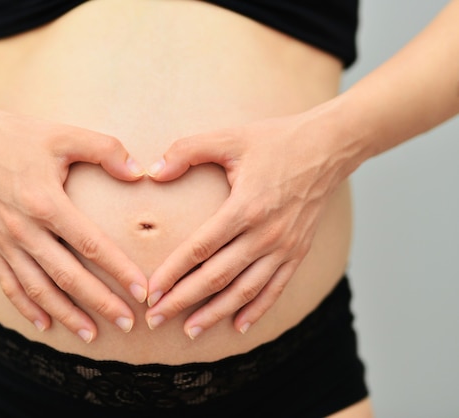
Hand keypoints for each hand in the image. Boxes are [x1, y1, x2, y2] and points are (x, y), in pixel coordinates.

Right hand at [0, 102, 147, 342]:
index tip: (142, 291)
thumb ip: (105, 150)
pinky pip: (9, 285)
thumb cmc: (19, 136)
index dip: (118, 270)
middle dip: (100, 303)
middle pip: (67, 276)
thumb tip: (139, 172)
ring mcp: (4, 241)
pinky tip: (45, 324)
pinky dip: (26, 308)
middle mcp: (24, 229)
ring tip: (91, 336)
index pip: (91, 245)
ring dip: (66, 314)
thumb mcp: (64, 134)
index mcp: (46, 202)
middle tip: (128, 323)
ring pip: (38, 289)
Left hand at [144, 114, 348, 338]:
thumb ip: (187, 150)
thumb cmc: (275, 140)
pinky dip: (257, 310)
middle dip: (183, 301)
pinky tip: (238, 327)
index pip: (200, 249)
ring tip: (190, 331)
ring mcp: (284, 247)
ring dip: (215, 313)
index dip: (172, 273)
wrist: (329, 147)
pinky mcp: (298, 252)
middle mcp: (265, 234)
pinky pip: (275, 289)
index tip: (150, 292)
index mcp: (245, 207)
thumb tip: (153, 171)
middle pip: (216, 277)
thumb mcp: (229, 137)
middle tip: (156, 319)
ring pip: (244, 290)